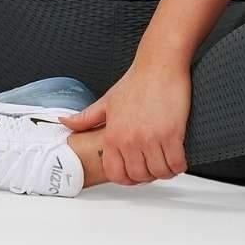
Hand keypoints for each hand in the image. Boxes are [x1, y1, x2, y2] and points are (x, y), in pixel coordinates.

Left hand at [54, 60, 191, 183]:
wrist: (159, 65)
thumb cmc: (137, 81)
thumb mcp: (106, 101)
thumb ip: (86, 118)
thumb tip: (65, 122)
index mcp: (113, 135)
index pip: (116, 173)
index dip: (127, 178)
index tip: (135, 173)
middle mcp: (129, 139)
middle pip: (139, 176)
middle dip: (148, 175)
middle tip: (154, 165)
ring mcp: (150, 138)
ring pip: (159, 172)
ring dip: (165, 171)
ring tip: (167, 160)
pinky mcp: (172, 134)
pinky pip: (176, 163)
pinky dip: (179, 164)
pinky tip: (178, 155)